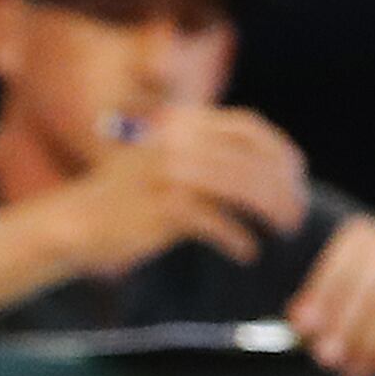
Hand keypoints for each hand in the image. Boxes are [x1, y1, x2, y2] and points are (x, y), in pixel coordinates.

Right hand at [55, 106, 307, 275]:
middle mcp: (177, 138)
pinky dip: (238, 239)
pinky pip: (218, 222)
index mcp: (182, 122)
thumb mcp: (172, 160)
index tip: (298, 178)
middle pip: (252, 159)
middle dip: (285, 188)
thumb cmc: (132, 197)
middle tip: (298, 216)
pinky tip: (246, 252)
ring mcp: (169, 169)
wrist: (76, 221)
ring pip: (242, 188)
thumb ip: (214, 155)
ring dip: (271, 213)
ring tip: (283, 233)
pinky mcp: (163, 205)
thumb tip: (279, 171)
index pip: (249, 126)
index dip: (280, 151)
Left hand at [285, 215, 374, 375]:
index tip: (303, 327)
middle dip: (344, 324)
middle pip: (367, 284)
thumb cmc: (365, 295)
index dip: (320, 296)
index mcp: (359, 237)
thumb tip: (299, 326)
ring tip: (350, 369)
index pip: (340, 262)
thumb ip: (318, 307)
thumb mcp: (337, 294)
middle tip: (325, 356)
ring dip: (369, 342)